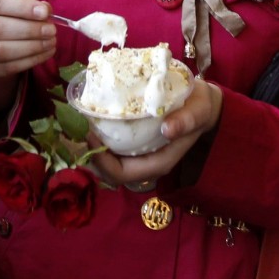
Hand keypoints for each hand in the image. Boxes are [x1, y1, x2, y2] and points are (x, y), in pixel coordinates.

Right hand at [0, 0, 56, 84]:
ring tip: (50, 43)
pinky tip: (43, 54)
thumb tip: (45, 12)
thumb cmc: (2, 15)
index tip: (45, 12)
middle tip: (51, 30)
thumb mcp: (10, 4)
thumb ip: (26, 5)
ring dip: (30, 48)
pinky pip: (4, 68)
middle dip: (28, 30)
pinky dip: (28, 62)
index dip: (22, 7)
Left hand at [89, 80, 222, 187]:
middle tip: (75, 128)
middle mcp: (144, 161)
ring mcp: (137, 152)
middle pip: (108, 170)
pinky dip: (97, 134)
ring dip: (89, 145)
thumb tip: (167, 129)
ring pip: (106, 159)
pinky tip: (89, 116)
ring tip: (77, 122)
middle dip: (89, 155)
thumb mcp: (198, 111)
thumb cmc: (200, 109)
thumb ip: (187, 121)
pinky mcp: (133, 139)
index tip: (89, 134)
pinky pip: (110, 144)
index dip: (101, 160)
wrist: (202, 104)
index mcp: (157, 162)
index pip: (121, 174)